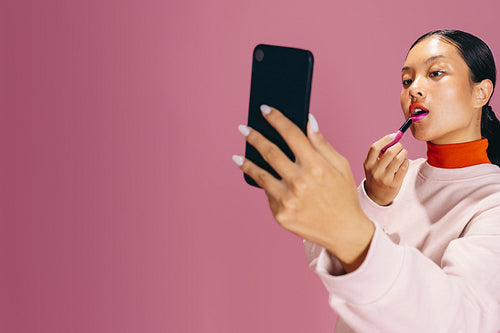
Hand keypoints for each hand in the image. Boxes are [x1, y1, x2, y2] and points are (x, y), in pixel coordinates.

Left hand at [233, 105, 374, 271]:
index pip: (291, 134)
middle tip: (243, 128)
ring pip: (260, 174)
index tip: (265, 109)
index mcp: (317, 166)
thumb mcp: (340, 166)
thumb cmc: (342, 195)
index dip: (276, 119)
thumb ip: (321, 143)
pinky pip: (267, 193)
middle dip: (254, 136)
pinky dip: (261, 182)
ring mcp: (288, 199)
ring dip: (247, 161)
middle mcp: (300, 182)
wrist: (343, 232)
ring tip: (238, 153)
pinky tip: (254, 174)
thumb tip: (308, 120)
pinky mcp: (280, 214)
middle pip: (270, 152)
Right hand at [363, 135, 408, 205]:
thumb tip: (393, 138)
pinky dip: (406, 161)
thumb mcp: (371, 166)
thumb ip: (379, 154)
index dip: (385, 139)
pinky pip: (404, 167)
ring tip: (403, 154)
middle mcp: (375, 171)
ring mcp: (384, 178)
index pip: (375, 148)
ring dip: (403, 153)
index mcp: (368, 164)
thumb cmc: (376, 176)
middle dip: (398, 146)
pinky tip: (404, 162)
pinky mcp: (394, 184)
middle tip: (400, 146)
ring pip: (398, 159)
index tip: (393, 135)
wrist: (376, 196)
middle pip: (389, 152)